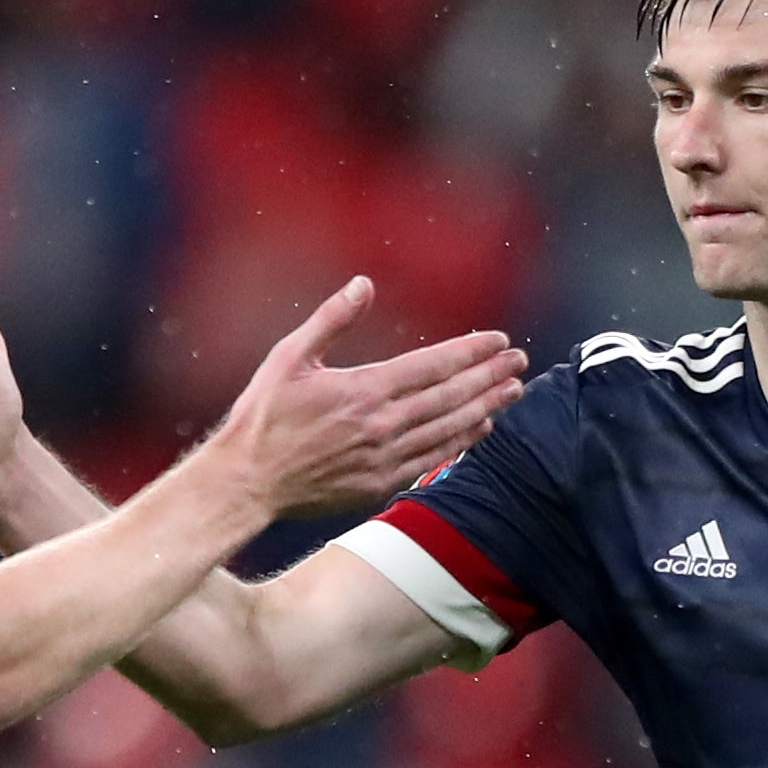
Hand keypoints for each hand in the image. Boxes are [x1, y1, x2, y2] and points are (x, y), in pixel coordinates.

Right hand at [206, 279, 529, 521]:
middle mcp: (382, 425)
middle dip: (490, 375)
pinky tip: (482, 428)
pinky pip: (433, 460)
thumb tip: (363, 283)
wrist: (249, 480)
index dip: (471, 351)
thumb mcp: (289, 356)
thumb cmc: (263, 416)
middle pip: (451, 396)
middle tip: (519, 361)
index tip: (499, 340)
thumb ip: (331, 319)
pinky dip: (462, 442)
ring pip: (449, 428)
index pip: (433, 365)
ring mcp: (385, 458)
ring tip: (513, 390)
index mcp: (363, 389)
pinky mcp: (380, 483)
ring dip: (486, 407)